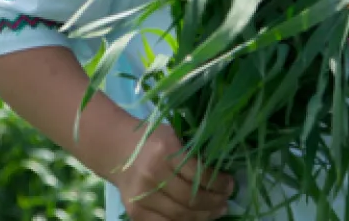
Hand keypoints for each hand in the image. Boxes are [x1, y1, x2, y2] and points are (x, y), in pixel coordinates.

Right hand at [111, 124, 234, 220]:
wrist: (118, 150)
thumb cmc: (154, 141)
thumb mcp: (175, 135)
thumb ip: (195, 152)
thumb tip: (224, 174)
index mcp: (165, 150)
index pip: (199, 174)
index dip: (219, 184)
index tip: (230, 184)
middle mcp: (152, 173)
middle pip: (191, 198)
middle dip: (214, 203)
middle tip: (225, 202)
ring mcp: (142, 196)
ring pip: (180, 215)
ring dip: (203, 216)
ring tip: (216, 212)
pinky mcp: (135, 212)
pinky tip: (197, 218)